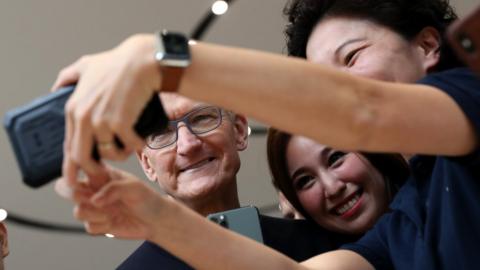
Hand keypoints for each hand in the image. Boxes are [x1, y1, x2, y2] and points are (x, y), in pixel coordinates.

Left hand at [52, 34, 160, 185]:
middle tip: (102, 175)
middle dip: (92, 170)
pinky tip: (140, 141)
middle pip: (81, 156)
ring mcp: (101, 121)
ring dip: (119, 156)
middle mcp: (83, 117)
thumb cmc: (117, 62)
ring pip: (107, 154)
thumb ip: (67, 77)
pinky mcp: (120, 122)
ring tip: (128, 149)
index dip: (71, 166)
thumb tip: (56, 88)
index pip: (68, 145)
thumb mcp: (85, 65)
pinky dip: (136, 146)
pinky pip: (128, 146)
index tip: (74, 178)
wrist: (141, 61)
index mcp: (73, 108)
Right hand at [57, 165, 164, 239]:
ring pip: (78, 211)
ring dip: (94, 214)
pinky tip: (114, 221)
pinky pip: (89, 226)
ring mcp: (94, 207)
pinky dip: (102, 225)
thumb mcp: (134, 187)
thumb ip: (113, 189)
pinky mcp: (98, 224)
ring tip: (111, 212)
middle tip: (92, 199)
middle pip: (66, 188)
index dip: (74, 172)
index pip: (79, 168)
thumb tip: (94, 200)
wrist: (156, 221)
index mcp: (101, 174)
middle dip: (76, 195)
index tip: (86, 179)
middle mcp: (94, 190)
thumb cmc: (147, 198)